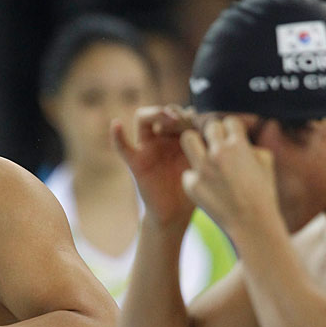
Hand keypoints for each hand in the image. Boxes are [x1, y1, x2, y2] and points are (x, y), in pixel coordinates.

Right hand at [113, 105, 195, 224]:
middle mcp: (160, 138)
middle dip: (174, 112)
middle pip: (161, 111)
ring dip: (156, 113)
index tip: (202, 123)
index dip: (189, 113)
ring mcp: (147, 148)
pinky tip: (117, 124)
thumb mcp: (202, 163)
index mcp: (176, 137)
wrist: (176, 215)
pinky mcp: (136, 162)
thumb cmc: (192, 189)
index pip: (179, 113)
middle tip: (187, 121)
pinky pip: (123, 147)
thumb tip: (209, 121)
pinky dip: (117, 135)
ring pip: (143, 118)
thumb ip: (203, 143)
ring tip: (170, 119)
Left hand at [180, 117, 279, 236]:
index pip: (228, 121)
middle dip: (214, 134)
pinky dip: (196, 178)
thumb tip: (241, 140)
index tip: (232, 138)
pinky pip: (188, 172)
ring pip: (188, 139)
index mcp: (238, 145)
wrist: (252, 224)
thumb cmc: (263, 193)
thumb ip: (251, 146)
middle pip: (208, 127)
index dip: (231, 129)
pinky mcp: (191, 184)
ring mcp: (202, 168)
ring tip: (202, 155)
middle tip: (217, 145)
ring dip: (195, 144)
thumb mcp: (266, 163)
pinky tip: (207, 188)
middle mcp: (217, 153)